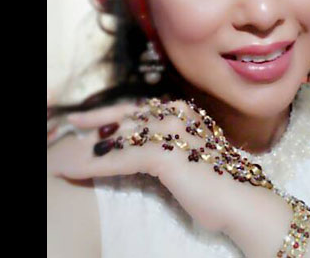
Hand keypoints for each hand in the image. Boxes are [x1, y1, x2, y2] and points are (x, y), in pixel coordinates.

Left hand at [47, 98, 275, 233]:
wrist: (242, 200)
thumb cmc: (218, 183)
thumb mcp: (190, 155)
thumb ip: (169, 144)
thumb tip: (142, 148)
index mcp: (183, 112)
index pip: (139, 108)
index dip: (114, 113)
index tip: (94, 118)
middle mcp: (175, 114)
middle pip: (125, 115)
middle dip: (96, 120)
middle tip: (73, 122)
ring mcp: (170, 131)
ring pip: (119, 136)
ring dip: (90, 147)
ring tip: (68, 154)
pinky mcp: (163, 154)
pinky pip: (121, 158)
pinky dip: (97, 165)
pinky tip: (80, 169)